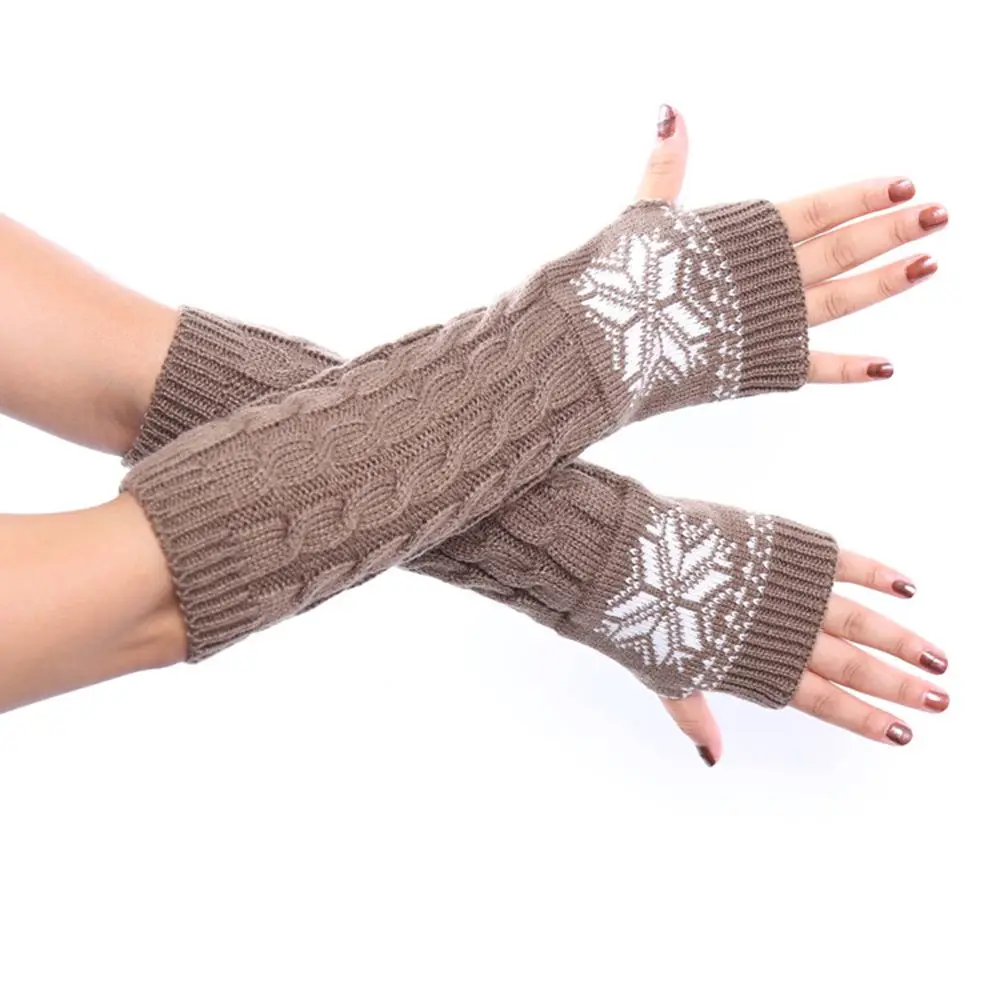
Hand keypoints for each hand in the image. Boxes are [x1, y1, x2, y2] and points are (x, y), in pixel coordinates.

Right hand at [639, 105, 946, 383]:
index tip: (904, 183)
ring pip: (842, 299)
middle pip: (843, 249)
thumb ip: (666, 169)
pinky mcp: (760, 364)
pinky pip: (814, 366)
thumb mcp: (642, 215)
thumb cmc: (619, 277)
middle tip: (940, 215)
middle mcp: (770, 278)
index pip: (819, 210)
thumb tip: (669, 115)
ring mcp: (771, 323)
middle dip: (893, 231)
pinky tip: (887, 366)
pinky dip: (850, 368)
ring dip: (887, 282)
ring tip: (929, 264)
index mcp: (745, 238)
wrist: (606, 343)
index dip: (862, 197)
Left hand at [663, 551, 948, 760]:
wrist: (632, 562)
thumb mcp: (664, 676)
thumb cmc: (640, 620)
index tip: (903, 732)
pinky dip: (877, 573)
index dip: (865, 717)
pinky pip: (843, 562)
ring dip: (902, 640)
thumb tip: (711, 758)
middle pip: (852, 665)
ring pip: (860, 620)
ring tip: (939, 660)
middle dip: (899, 685)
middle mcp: (783, 635)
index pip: (824, 700)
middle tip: (941, 700)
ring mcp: (789, 592)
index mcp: (757, 669)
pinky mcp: (786, 550)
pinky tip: (908, 587)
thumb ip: (695, 716)